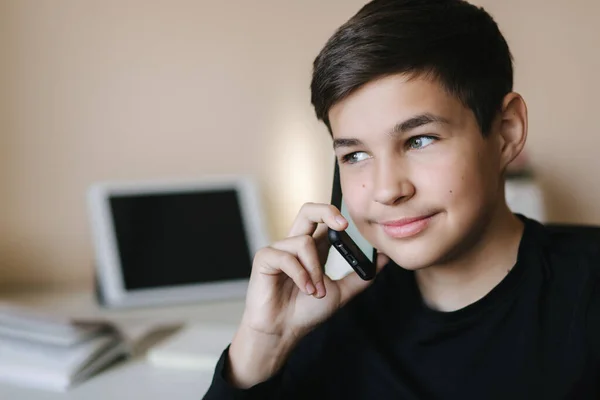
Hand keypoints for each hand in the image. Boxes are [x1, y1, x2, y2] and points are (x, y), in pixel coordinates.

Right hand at [227, 202, 387, 386]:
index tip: (356, 224)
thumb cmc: (305, 312)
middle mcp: (295, 244)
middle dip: (326, 211)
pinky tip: (305, 290)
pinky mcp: (264, 258)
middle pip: (308, 211)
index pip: (324, 220)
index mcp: (313, 248)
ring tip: (316, 291)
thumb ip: (361, 275)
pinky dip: (300, 275)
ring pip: (303, 242)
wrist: (283, 332)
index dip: (338, 215)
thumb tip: (384, 258)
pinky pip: (287, 257)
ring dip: (315, 269)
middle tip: (343, 225)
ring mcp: (279, 250)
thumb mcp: (341, 292)